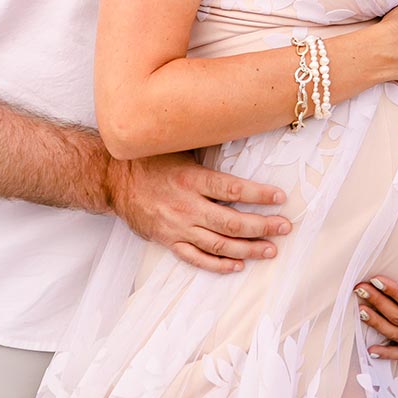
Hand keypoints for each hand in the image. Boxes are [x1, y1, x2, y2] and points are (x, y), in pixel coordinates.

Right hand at [106, 152, 290, 272]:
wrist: (113, 180)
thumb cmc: (149, 160)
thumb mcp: (178, 147)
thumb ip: (206, 148)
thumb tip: (238, 133)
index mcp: (191, 179)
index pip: (233, 191)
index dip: (260, 195)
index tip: (280, 198)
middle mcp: (186, 205)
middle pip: (232, 222)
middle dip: (263, 226)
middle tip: (284, 227)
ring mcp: (177, 227)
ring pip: (219, 244)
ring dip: (248, 249)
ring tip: (271, 249)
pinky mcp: (168, 240)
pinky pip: (196, 258)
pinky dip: (218, 264)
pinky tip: (237, 265)